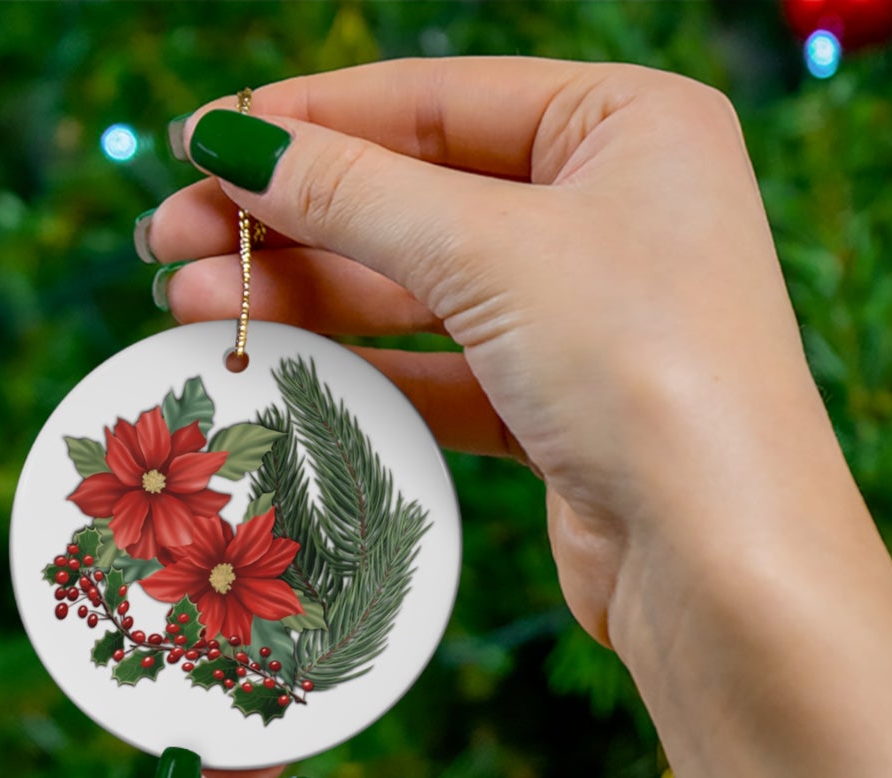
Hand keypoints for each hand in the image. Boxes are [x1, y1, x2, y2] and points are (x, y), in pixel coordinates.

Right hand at [145, 61, 891, 777]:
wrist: (723, 563)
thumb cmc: (643, 368)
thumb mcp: (490, 252)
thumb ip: (353, 193)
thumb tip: (228, 142)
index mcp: (630, 126)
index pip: (440, 99)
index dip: (311, 120)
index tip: (199, 144)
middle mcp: (617, 210)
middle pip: (420, 195)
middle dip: (292, 219)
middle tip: (168, 240)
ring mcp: (591, 315)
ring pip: (422, 288)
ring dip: (309, 294)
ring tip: (190, 302)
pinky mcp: (564, 408)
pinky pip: (445, 367)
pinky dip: (364, 365)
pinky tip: (274, 362)